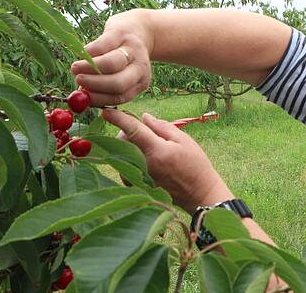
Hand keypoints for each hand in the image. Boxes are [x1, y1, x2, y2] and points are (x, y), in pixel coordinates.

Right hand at [71, 10, 152, 105]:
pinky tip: (82, 54)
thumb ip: (103, 88)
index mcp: (140, 82)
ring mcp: (132, 49)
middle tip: (78, 81)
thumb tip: (80, 99)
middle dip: (95, 84)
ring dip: (89, 68)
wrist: (138, 28)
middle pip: (118, 83)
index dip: (99, 98)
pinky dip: (89, 52)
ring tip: (75, 69)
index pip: (120, 96)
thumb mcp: (120, 74)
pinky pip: (103, 45)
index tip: (83, 98)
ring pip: (111, 64)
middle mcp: (140, 68)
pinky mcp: (121, 33)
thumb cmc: (122, 58)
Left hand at [102, 109, 233, 212]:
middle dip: (128, 131)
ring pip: (123, 153)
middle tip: (144, 130)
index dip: (119, 118)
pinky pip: (125, 166)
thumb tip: (144, 117)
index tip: (106, 111)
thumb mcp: (184, 141)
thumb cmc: (195, 165)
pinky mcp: (137, 185)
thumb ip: (162, 127)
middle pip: (124, 141)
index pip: (133, 130)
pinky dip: (131, 158)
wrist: (199, 194)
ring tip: (149, 147)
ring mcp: (139, 177)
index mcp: (157, 151)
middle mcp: (144, 165)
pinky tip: (146, 159)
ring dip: (129, 145)